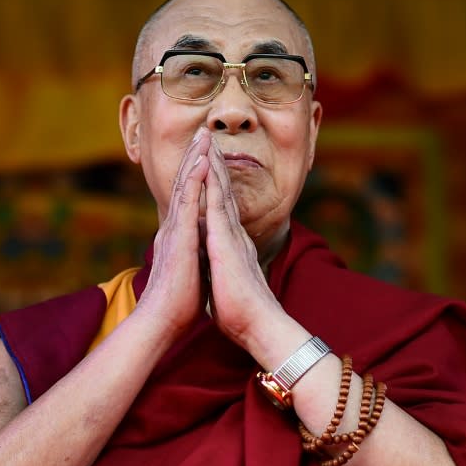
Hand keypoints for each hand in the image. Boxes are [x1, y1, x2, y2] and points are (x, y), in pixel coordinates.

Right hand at [135, 129, 211, 338]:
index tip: (206, 156)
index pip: (189, 199)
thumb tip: (202, 253)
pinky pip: (188, 201)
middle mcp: (174, 228)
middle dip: (195, 157)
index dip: (196, 176)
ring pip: (184, 186)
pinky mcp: (178, 236)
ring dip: (195, 158)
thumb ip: (194, 257)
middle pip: (184, 185)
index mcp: (179, 236)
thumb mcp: (192, 273)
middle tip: (204, 133)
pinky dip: (194, 178)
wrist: (162, 323)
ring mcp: (175, 230)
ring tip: (204, 135)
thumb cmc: (178, 305)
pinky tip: (201, 160)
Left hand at [203, 138, 284, 346]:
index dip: (216, 184)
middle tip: (209, 139)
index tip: (209, 163)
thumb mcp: (227, 285)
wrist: (259, 326)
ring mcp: (232, 236)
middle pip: (224, 192)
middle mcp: (235, 235)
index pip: (222, 208)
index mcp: (233, 245)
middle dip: (216, 164)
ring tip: (207, 141)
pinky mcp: (226, 243)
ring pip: (222, 192)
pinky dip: (211, 184)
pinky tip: (206, 165)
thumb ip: (224, 270)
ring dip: (214, 165)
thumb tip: (216, 269)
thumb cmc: (242, 314)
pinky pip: (217, 205)